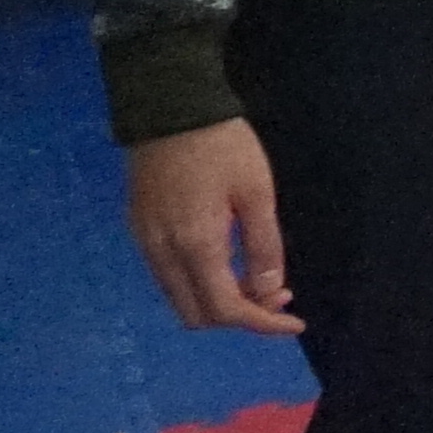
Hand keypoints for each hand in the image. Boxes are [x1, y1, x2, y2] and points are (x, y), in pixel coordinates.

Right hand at [128, 119, 299, 333]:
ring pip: (180, 298)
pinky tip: (227, 262)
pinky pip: (168, 277)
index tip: (293, 322)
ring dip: (218, 301)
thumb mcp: (257, 193)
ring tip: (258, 278)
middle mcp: (163, 253)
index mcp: (196, 246)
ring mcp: (145, 243)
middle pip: (197, 315)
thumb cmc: (222, 146)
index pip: (226, 309)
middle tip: (278, 294)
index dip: (261, 324)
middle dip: (240, 316)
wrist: (169, 108)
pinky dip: (198, 283)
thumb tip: (270, 290)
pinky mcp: (139, 229)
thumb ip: (263, 246)